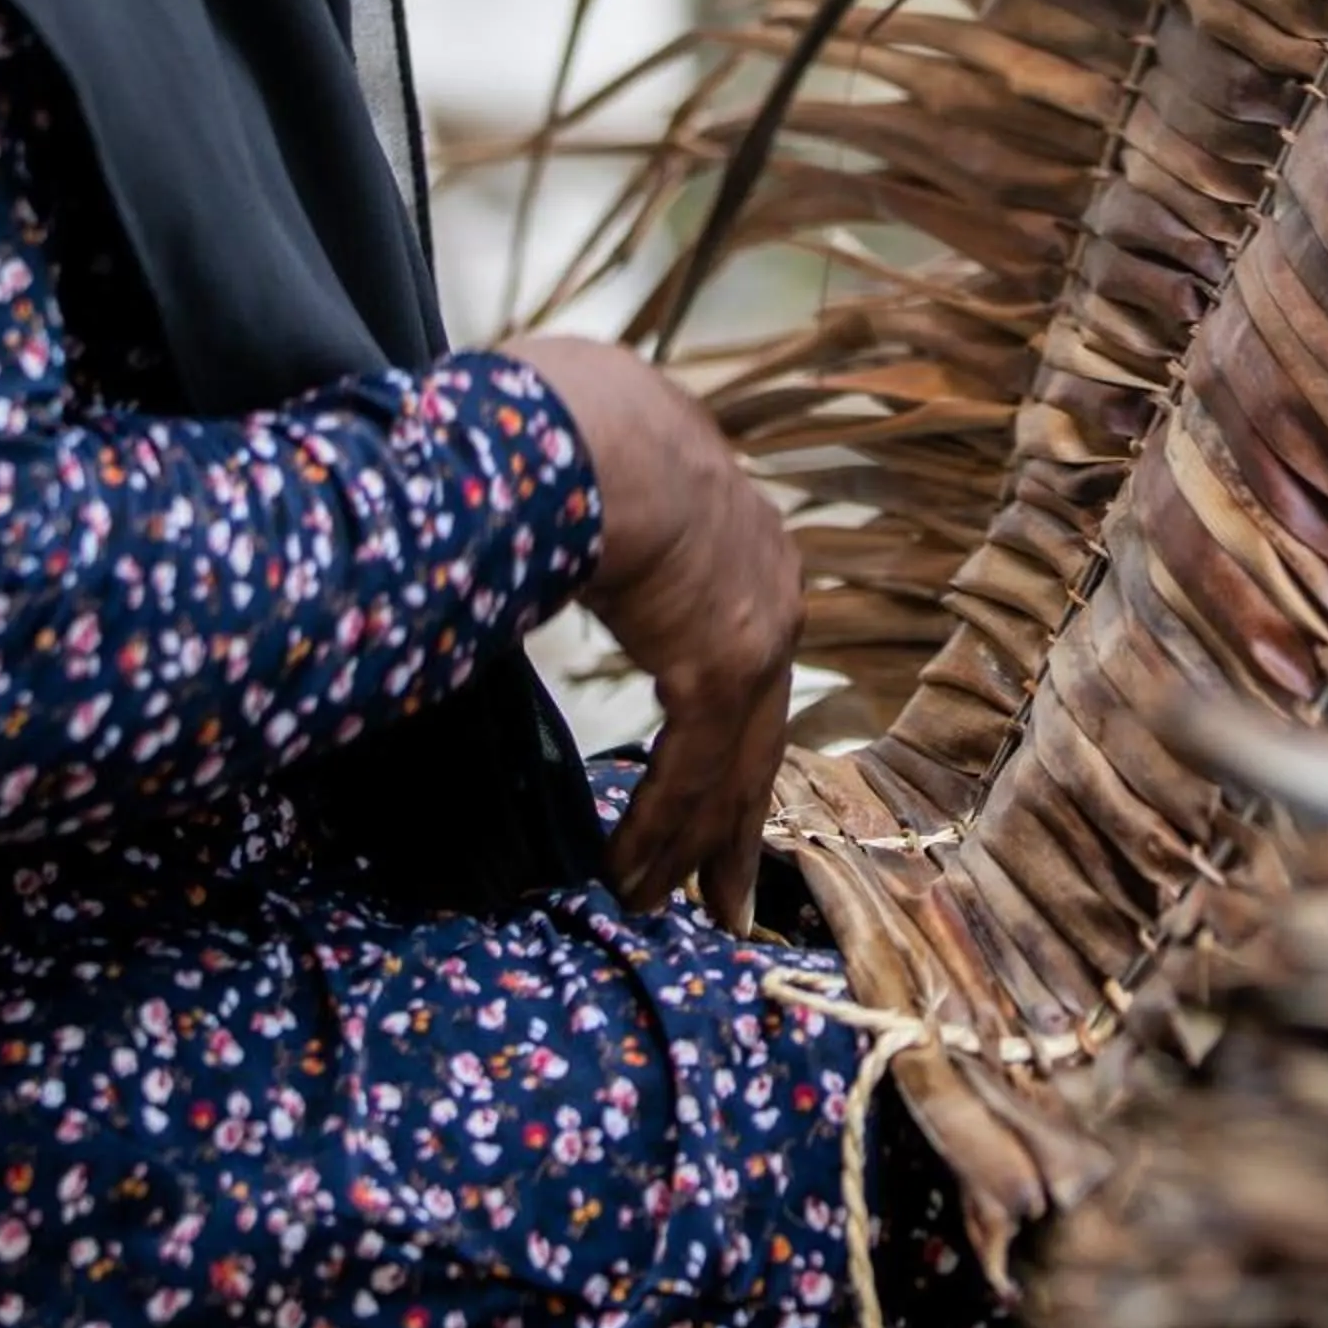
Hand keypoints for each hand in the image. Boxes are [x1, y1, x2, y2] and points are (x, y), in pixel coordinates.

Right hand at [505, 335, 800, 930]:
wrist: (596, 422)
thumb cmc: (578, 423)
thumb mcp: (610, 475)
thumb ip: (606, 518)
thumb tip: (555, 518)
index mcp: (749, 542)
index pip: (748, 661)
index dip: (731, 733)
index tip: (721, 788)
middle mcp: (772, 591)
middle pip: (757, 731)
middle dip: (733, 817)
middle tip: (722, 892)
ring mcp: (757, 632)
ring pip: (727, 768)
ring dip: (689, 844)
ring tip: (660, 904)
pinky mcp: (721, 668)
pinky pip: (691, 775)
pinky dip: (660, 832)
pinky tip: (633, 878)